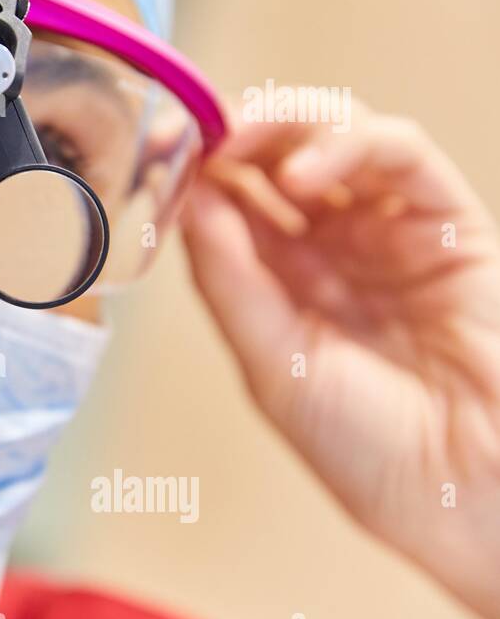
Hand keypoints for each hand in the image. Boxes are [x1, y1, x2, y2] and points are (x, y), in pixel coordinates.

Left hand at [182, 97, 499, 618]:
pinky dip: (349, 145)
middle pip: (279, 155)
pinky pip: (402, 156)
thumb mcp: (272, 362)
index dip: (195, 169)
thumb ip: (229, 279)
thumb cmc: (369, 449)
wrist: (462, 493)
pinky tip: (302, 172)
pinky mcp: (449, 222)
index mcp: (285, 282)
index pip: (234, 200)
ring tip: (236, 141)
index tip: (155, 150)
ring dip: (282, 125)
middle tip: (190, 130)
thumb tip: (187, 200)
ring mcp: (392, 229)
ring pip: (338, 135)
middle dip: (232, 133)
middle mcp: (337, 246)